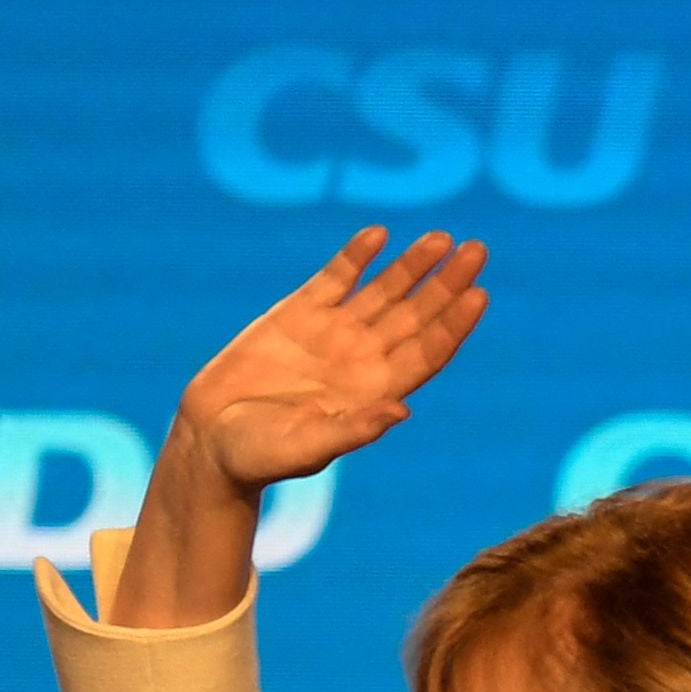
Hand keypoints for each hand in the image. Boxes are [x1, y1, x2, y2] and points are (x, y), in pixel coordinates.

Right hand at [184, 226, 490, 491]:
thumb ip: (354, 430)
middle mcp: (362, 359)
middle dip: (446, 284)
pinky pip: (336, 277)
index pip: (427, 352)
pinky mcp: (299, 312)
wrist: (211, 438)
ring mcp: (333, 332)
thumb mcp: (308, 447)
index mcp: (375, 392)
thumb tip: (402, 411)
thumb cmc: (261, 456)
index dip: (454, 324)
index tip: (478, 295)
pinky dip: (356, 256)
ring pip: (384, 290)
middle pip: (416, 315)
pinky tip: (379, 235)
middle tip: (477, 250)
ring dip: (412, 264)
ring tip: (440, 238)